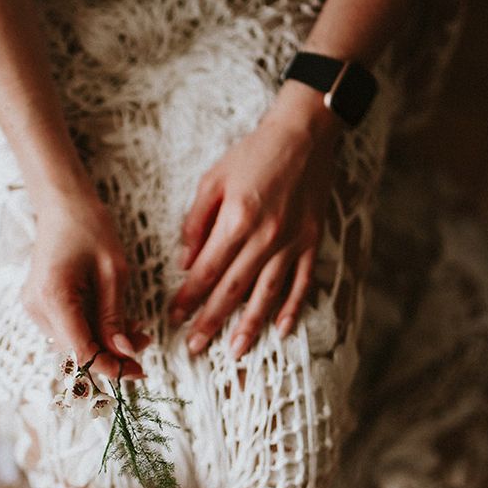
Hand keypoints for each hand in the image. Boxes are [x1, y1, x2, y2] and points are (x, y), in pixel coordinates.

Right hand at [23, 191, 148, 377]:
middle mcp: (37, 308)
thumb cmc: (90, 228)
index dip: (110, 367)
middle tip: (145, 342)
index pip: (80, 352)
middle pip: (76, 352)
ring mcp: (36, 307)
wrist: (63, 204)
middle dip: (111, 354)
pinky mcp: (41, 305)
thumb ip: (115, 316)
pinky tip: (116, 320)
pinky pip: (69, 329)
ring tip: (135, 328)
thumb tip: (124, 354)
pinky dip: (93, 330)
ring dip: (104, 343)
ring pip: (73, 343)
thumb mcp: (113, 272)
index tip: (139, 370)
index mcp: (53, 298)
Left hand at [169, 81, 341, 357]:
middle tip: (195, 347)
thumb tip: (185, 262)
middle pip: (233, 290)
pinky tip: (282, 329)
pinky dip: (292, 307)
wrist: (303, 135)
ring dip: (249, 326)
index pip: (207, 271)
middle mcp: (266, 238)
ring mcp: (293, 243)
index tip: (175, 317)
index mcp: (237, 221)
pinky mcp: (313, 242)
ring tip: (235, 351)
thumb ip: (197, 223)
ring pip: (267, 294)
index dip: (189, 297)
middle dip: (211, 321)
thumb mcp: (213, 180)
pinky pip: (303, 282)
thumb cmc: (253, 155)